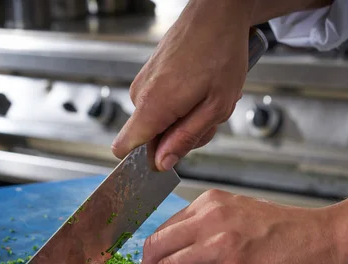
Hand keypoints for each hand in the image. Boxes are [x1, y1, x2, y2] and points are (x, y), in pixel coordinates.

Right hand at [111, 0, 254, 170]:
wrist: (217, 14)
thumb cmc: (222, 54)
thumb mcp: (215, 107)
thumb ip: (185, 139)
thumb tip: (161, 163)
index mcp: (153, 105)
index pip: (125, 148)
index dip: (146, 162)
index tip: (168, 160)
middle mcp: (140, 94)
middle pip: (151, 138)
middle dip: (180, 137)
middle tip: (207, 116)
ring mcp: (143, 82)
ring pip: (160, 122)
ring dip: (186, 119)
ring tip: (206, 97)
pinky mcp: (149, 75)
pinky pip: (161, 104)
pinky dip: (183, 104)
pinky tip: (200, 87)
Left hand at [131, 189, 345, 263]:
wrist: (330, 239)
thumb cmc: (292, 233)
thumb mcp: (243, 217)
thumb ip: (212, 231)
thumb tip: (184, 263)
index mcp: (211, 204)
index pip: (164, 232)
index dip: (148, 262)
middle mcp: (212, 218)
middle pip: (157, 249)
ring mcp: (224, 244)